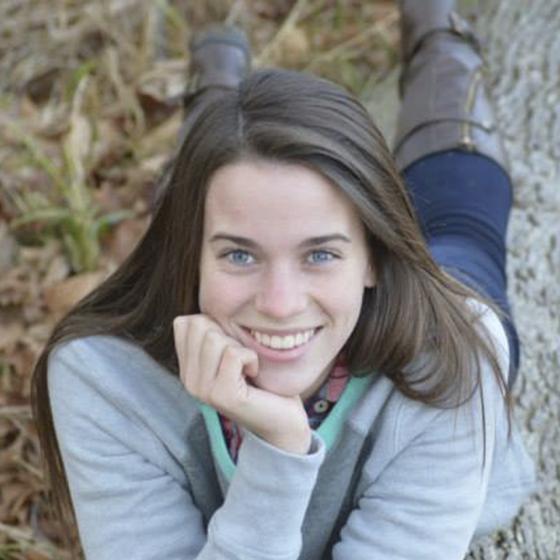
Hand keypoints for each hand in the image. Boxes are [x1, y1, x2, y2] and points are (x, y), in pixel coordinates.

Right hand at [173, 315, 311, 453]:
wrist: (282, 418)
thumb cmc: (261, 379)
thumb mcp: (232, 350)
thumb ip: (213, 332)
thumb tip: (204, 309)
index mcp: (187, 367)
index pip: (184, 322)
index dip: (214, 323)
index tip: (231, 346)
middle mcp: (188, 380)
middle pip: (199, 326)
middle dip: (228, 334)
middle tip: (241, 358)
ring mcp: (203, 390)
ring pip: (215, 339)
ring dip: (240, 347)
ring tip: (247, 368)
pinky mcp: (222, 396)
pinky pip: (234, 354)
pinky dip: (252, 358)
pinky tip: (254, 374)